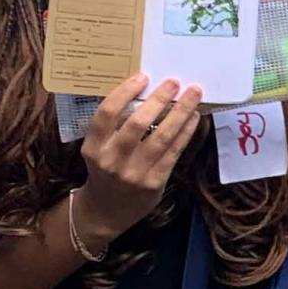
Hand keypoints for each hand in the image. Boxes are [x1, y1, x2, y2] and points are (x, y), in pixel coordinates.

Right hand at [76, 74, 205, 240]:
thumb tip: (148, 91)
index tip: (143, 77)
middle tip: (174, 82)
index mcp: (93, 147)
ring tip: (193, 94)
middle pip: (137, 123)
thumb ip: (115, 127)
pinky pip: (174, 151)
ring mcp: (134, 173)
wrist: (107, 211)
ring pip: (162, 136)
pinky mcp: (154, 182)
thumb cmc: (105, 171)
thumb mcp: (99, 149)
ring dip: (180, 112)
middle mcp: (111, 160)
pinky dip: (186, 131)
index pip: (106, 114)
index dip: (124, 92)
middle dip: (159, 99)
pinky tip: (194, 117)